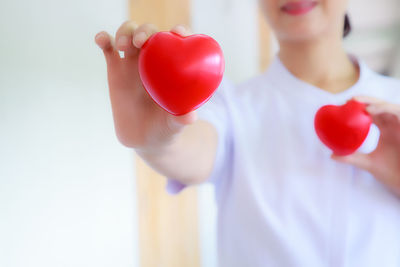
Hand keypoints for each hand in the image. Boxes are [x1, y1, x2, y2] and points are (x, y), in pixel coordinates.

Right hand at [94, 21, 196, 148]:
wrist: (144, 138)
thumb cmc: (165, 127)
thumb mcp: (174, 124)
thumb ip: (181, 119)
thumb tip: (191, 117)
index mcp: (173, 66)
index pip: (179, 41)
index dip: (180, 30)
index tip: (178, 33)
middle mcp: (154, 60)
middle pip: (150, 33)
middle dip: (145, 31)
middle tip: (141, 41)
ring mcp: (133, 63)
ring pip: (128, 34)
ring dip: (125, 32)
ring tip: (124, 45)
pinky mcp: (115, 69)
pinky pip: (108, 48)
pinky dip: (104, 39)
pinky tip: (101, 40)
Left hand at [332, 96, 399, 196]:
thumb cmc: (392, 172)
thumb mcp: (368, 163)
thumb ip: (351, 158)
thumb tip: (332, 155)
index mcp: (386, 130)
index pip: (372, 113)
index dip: (360, 107)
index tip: (344, 106)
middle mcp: (394, 125)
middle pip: (379, 106)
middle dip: (365, 100)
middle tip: (349, 100)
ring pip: (387, 106)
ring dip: (372, 102)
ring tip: (356, 102)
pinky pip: (397, 111)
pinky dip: (383, 108)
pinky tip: (370, 110)